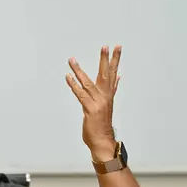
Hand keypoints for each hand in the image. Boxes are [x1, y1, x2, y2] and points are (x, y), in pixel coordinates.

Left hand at [66, 46, 121, 161]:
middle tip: (106, 46)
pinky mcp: (90, 109)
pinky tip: (68, 76)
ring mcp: (98, 103)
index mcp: (108, 94)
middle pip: (106, 74)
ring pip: (88, 83)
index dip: (115, 60)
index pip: (113, 73)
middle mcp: (105, 96)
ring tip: (72, 59)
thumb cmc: (102, 123)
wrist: (102, 140)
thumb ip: (112, 89)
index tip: (117, 47)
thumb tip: (118, 77)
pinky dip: (73, 85)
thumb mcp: (107, 104)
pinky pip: (80, 94)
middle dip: (106, 59)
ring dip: (79, 70)